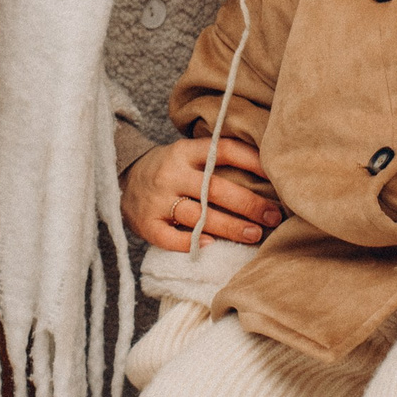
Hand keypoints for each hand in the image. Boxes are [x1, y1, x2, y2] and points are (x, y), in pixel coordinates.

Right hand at [122, 134, 283, 251]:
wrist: (121, 182)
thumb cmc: (169, 170)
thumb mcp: (187, 155)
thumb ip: (216, 160)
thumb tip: (267, 172)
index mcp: (185, 152)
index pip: (222, 150)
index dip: (251, 160)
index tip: (275, 175)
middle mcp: (171, 174)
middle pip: (214, 189)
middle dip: (248, 203)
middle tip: (273, 216)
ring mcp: (157, 200)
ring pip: (198, 216)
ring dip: (230, 227)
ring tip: (254, 235)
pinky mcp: (147, 224)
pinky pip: (171, 238)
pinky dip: (192, 243)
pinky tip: (212, 245)